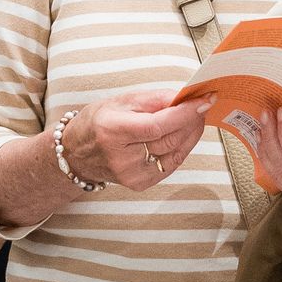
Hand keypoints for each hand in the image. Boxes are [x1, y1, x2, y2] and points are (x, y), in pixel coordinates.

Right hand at [66, 91, 210, 192]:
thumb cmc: (98, 122)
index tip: (204, 100)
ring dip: (191, 133)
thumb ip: (154, 99)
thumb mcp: (121, 101)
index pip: (157, 125)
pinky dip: (182, 146)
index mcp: (112, 132)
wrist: (77, 154)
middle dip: (192, 120)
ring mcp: (132, 175)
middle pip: (169, 139)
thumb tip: (184, 98)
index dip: (184, 114)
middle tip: (203, 104)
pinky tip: (185, 133)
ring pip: (175, 153)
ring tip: (196, 116)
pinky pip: (171, 164)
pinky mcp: (140, 184)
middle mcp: (122, 158)